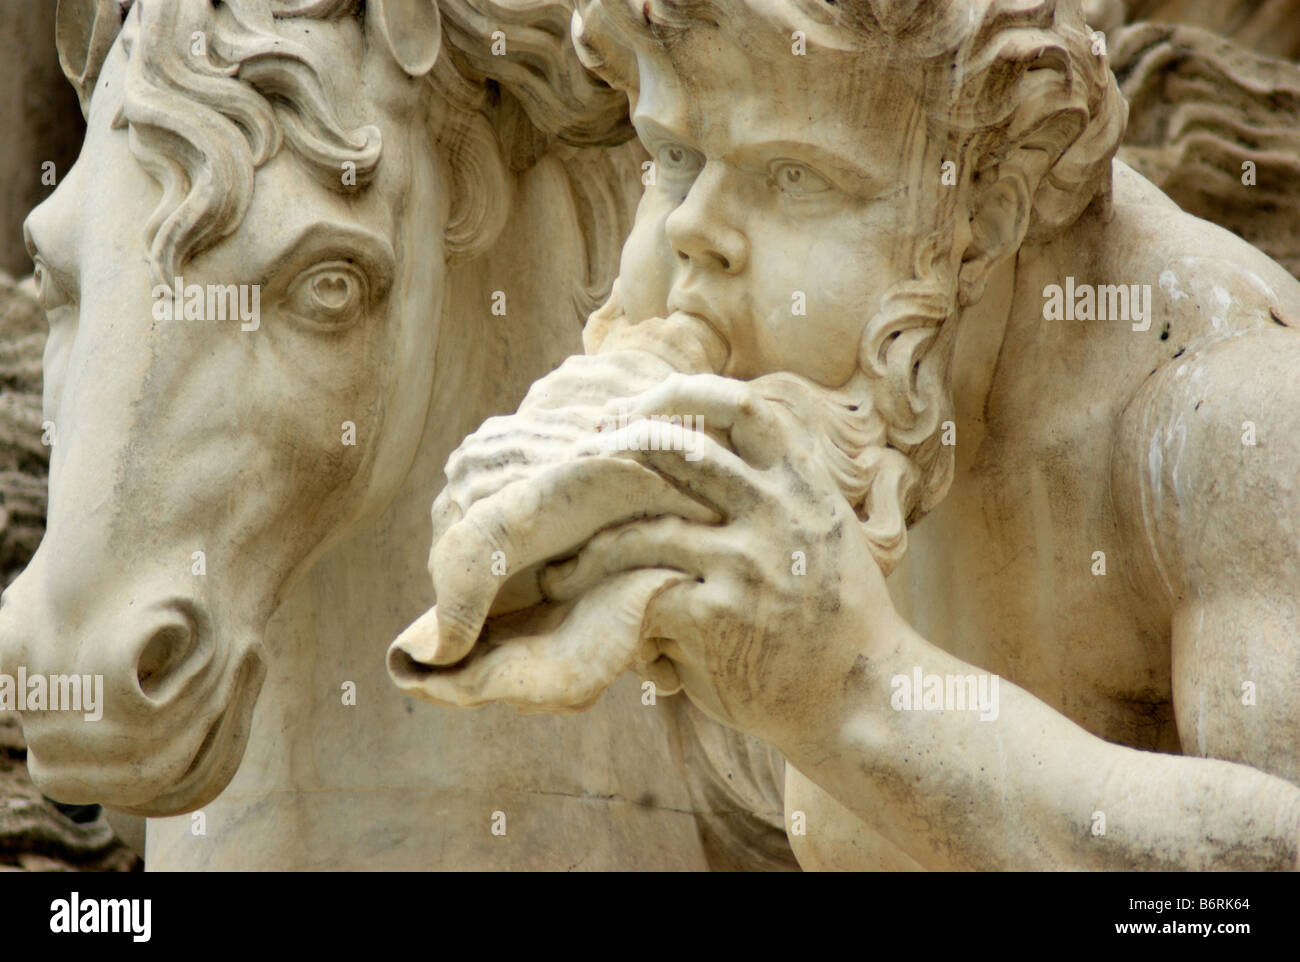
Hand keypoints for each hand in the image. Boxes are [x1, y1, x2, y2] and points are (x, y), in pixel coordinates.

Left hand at [540, 373, 893, 746]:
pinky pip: (639, 599)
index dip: (678, 394)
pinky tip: (601, 628)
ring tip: (556, 572)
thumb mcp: (826, 529)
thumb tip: (699, 439)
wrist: (860, 696)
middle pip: (674, 451)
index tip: (631, 408)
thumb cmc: (833, 614)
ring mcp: (744, 562)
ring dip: (584, 557)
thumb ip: (778, 486)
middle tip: (570, 471)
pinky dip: (615, 614)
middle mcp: (775, 512)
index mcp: (802, 483)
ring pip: (636, 536)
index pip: (739, 406)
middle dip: (610, 455)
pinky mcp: (716, 617)